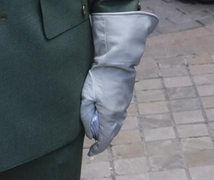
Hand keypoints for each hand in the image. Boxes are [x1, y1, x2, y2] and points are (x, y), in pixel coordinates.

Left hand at [80, 11, 158, 154]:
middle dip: (102, 138)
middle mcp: (120, 112)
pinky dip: (113, 119)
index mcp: (110, 115)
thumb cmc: (99, 78)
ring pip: (117, 123)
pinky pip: (120, 114)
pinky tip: (106, 114)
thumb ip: (86, 115)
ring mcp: (125, 104)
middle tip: (92, 141)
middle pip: (112, 132)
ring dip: (108, 128)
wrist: (117, 61)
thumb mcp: (86, 96)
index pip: (105, 138)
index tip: (90, 152)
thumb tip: (89, 131)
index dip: (98, 147)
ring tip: (98, 128)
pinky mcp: (127, 97)